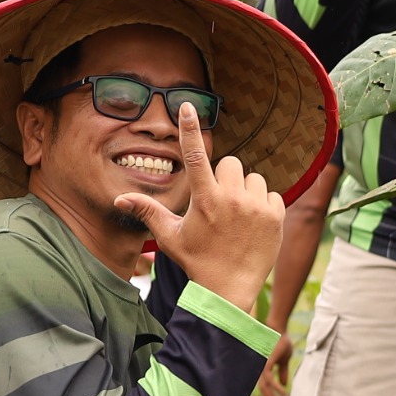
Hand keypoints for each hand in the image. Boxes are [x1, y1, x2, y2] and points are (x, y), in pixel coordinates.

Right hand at [116, 107, 283, 310]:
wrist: (229, 290)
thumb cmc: (196, 261)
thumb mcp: (169, 237)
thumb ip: (148, 211)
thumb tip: (119, 200)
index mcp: (204, 199)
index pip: (194, 155)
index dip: (189, 129)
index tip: (187, 105)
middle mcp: (231, 199)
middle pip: (230, 164)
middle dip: (224, 180)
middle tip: (219, 205)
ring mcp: (256, 207)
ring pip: (253, 178)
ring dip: (246, 192)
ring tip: (237, 217)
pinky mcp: (276, 216)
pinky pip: (272, 194)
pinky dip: (264, 205)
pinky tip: (253, 225)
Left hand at [260, 333, 295, 395]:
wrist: (279, 329)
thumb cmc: (281, 342)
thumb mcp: (283, 360)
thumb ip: (282, 372)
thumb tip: (283, 385)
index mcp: (264, 369)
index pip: (264, 386)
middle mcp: (260, 368)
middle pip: (262, 389)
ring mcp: (261, 365)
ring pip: (264, 386)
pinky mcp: (265, 363)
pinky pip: (269, 379)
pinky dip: (275, 387)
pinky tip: (282, 392)